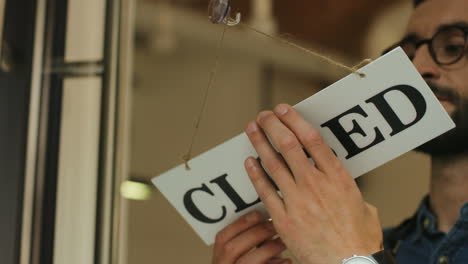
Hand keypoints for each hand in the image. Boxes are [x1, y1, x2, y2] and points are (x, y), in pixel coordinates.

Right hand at [212, 211, 291, 263]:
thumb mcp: (240, 259)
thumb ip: (248, 243)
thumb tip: (266, 218)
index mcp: (218, 261)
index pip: (222, 238)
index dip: (239, 224)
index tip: (258, 214)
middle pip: (233, 248)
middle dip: (256, 234)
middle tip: (275, 226)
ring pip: (247, 262)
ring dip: (267, 249)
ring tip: (283, 242)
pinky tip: (286, 261)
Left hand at [243, 104, 382, 263]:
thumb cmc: (359, 240)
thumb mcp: (364, 208)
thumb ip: (348, 191)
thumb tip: (342, 185)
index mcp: (338, 178)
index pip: (312, 140)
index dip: (295, 120)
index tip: (284, 109)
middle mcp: (316, 184)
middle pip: (289, 146)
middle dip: (273, 126)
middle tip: (264, 115)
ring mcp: (298, 201)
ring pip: (273, 163)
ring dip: (260, 143)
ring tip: (251, 128)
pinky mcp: (283, 218)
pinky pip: (265, 190)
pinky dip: (255, 174)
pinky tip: (249, 161)